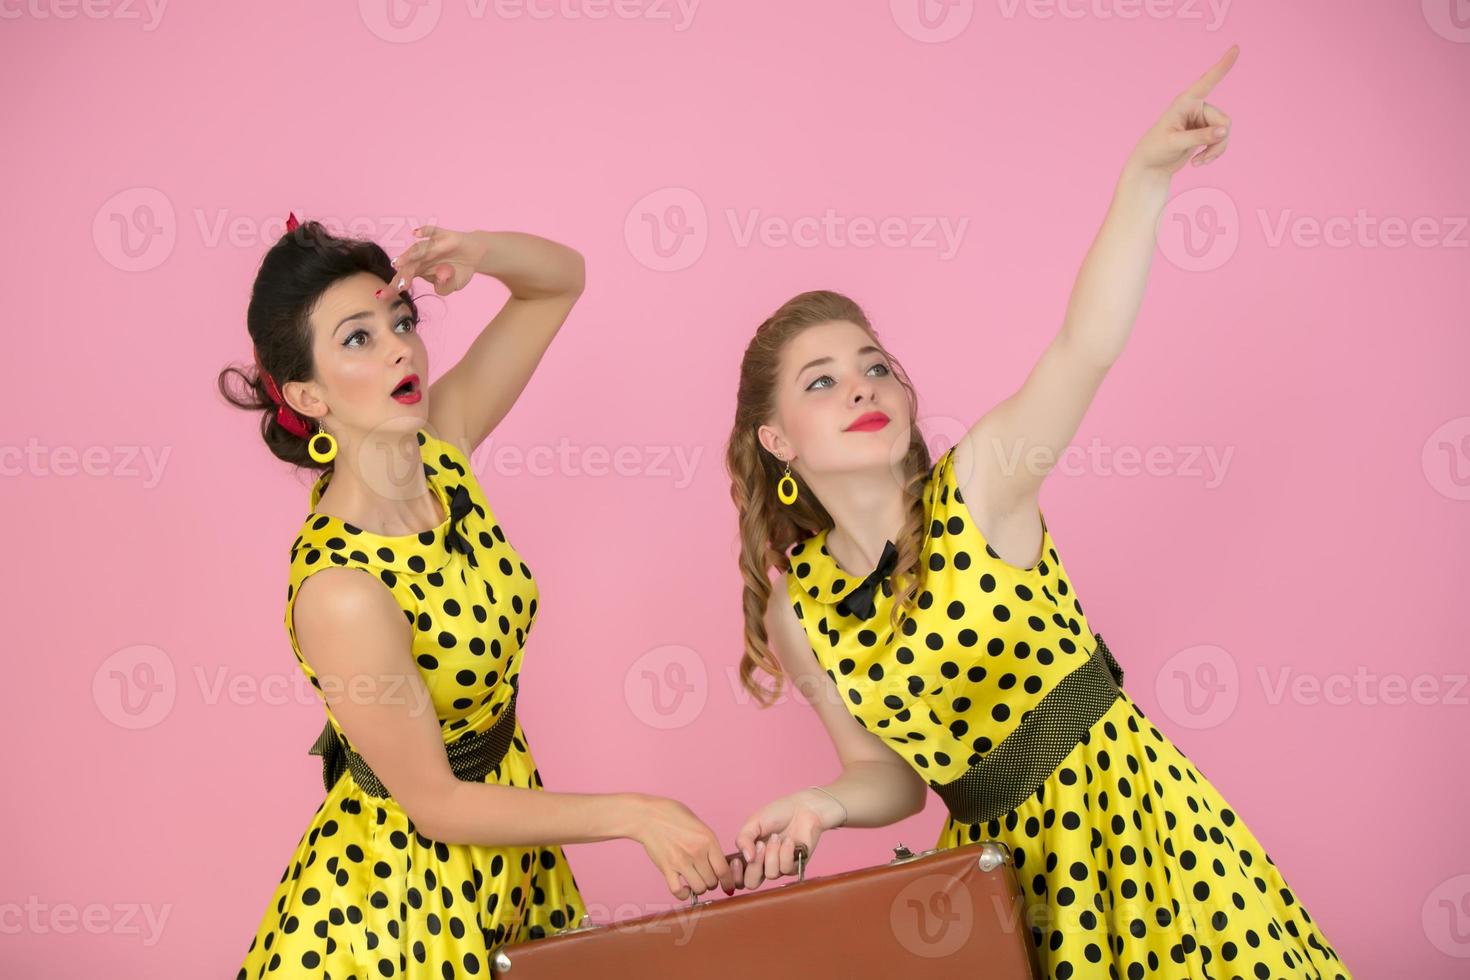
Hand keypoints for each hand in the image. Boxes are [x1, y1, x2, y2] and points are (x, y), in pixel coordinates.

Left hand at [381, 225, 488, 297]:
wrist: (474, 254)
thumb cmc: (458, 271)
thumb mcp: (454, 285)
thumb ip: (445, 287)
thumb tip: (440, 276)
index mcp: (419, 271)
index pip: (403, 280)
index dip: (393, 288)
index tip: (381, 296)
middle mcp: (421, 257)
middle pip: (409, 266)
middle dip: (403, 276)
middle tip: (400, 286)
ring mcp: (431, 246)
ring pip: (418, 249)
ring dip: (409, 255)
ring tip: (399, 263)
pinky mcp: (442, 235)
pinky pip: (433, 231)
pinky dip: (425, 231)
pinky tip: (416, 233)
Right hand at [626, 794, 737, 900]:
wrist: (648, 816)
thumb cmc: (673, 815)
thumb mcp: (699, 824)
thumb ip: (709, 842)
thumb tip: (718, 861)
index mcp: (708, 839)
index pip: (724, 870)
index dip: (728, 882)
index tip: (728, 887)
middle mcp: (696, 852)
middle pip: (712, 881)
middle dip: (712, 882)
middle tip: (707, 878)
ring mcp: (681, 861)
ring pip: (699, 888)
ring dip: (699, 888)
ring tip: (696, 881)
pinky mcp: (666, 868)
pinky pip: (678, 891)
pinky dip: (683, 894)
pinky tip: (684, 888)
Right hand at [729, 788, 843, 890]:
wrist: (802, 808)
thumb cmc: (777, 813)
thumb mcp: (753, 822)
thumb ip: (743, 839)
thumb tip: (746, 859)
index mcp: (750, 855)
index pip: (738, 878)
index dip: (735, 875)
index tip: (738, 860)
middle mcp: (763, 864)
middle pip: (751, 883)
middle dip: (754, 866)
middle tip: (760, 845)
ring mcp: (779, 867)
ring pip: (771, 874)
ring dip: (773, 853)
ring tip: (777, 837)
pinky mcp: (795, 866)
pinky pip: (786, 869)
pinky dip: (786, 852)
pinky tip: (789, 840)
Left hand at [1125, 44, 1237, 178]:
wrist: (1151, 166)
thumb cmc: (1156, 150)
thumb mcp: (1175, 143)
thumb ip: (1199, 136)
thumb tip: (1224, 132)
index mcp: (1185, 101)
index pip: (1207, 81)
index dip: (1222, 65)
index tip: (1236, 48)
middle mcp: (1197, 107)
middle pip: (1223, 120)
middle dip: (1218, 141)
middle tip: (1203, 157)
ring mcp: (1202, 119)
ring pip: (1225, 132)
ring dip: (1216, 150)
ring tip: (1199, 162)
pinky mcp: (1205, 132)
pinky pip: (1222, 140)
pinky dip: (1214, 153)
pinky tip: (1199, 162)